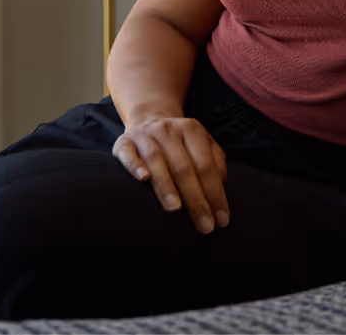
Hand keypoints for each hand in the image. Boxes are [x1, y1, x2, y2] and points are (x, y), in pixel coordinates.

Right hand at [112, 115, 229, 234]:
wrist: (148, 120)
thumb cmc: (179, 143)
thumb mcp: (201, 144)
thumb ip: (215, 163)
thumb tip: (222, 189)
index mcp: (192, 130)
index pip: (206, 165)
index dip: (215, 193)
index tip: (221, 219)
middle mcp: (168, 130)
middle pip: (184, 166)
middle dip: (196, 199)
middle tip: (204, 224)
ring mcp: (144, 135)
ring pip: (156, 159)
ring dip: (166, 185)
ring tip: (176, 208)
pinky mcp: (123, 142)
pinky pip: (128, 154)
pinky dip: (135, 166)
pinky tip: (144, 180)